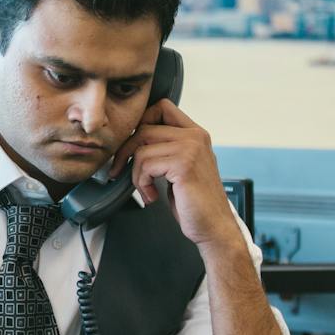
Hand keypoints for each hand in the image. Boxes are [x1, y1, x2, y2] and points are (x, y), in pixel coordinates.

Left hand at [109, 98, 240, 250]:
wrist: (213, 227)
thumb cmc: (194, 202)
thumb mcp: (180, 167)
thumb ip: (165, 149)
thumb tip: (132, 141)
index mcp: (196, 134)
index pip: (162, 107)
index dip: (141, 123)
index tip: (132, 146)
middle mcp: (196, 136)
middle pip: (144, 127)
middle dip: (126, 151)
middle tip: (120, 172)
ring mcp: (191, 148)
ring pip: (141, 148)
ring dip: (136, 174)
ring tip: (147, 190)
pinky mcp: (184, 164)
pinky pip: (145, 164)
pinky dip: (142, 183)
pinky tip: (153, 196)